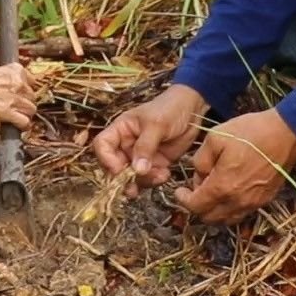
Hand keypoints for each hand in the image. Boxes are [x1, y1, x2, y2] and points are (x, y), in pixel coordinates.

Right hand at [0, 63, 35, 127]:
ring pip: (31, 110)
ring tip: (19, 117)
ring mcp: (16, 99)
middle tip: (18, 106)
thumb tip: (8, 86)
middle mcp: (19, 83)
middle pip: (32, 97)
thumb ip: (6, 78)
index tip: (23, 94)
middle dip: (25, 102)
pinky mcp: (9, 113)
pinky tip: (21, 127)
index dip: (26, 90)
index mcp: (16, 70)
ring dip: (26, 114)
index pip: (31, 81)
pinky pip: (24, 122)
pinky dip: (24, 126)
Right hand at [91, 85, 205, 194]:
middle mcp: (126, 144)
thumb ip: (145, 146)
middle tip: (134, 187)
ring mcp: (140, 156)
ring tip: (159, 175)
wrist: (192, 110)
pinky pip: (148, 178)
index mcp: (121, 129)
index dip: (106, 159)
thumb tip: (136, 170)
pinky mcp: (154, 164)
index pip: (102, 145)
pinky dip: (155, 180)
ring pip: (131, 177)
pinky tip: (166, 174)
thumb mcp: (157, 124)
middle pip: (114, 166)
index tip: (118, 170)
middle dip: (124, 178)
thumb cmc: (170, 108)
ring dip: (143, 181)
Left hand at [174, 109, 295, 224]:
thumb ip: (200, 160)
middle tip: (196, 187)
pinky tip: (229, 191)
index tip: (180, 190)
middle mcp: (237, 201)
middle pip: (209, 218)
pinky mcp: (264, 200)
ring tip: (212, 190)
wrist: (286, 134)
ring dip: (214, 210)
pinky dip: (229, 208)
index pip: (195, 206)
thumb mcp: (215, 138)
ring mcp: (253, 203)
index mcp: (222, 187)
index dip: (183, 200)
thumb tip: (198, 175)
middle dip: (197, 206)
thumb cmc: (250, 132)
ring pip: (226, 219)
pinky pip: (241, 213)